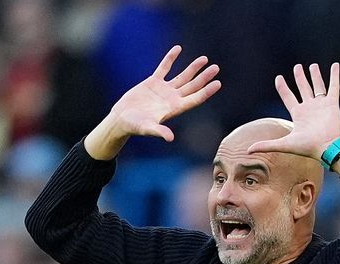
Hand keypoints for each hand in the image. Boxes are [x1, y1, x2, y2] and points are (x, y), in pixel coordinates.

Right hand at [85, 46, 220, 159]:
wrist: (121, 119)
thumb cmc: (134, 126)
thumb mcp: (147, 128)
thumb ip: (159, 131)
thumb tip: (170, 138)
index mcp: (174, 108)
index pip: (195, 98)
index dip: (207, 91)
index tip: (218, 83)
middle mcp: (172, 98)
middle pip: (192, 86)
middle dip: (204, 77)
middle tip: (216, 68)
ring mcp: (163, 90)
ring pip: (182, 76)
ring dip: (193, 68)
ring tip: (204, 59)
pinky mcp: (153, 82)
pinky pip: (164, 67)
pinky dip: (171, 58)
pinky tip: (178, 49)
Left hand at [247, 63, 339, 169]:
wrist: (327, 148)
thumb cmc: (308, 147)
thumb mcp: (284, 144)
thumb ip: (267, 145)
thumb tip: (247, 150)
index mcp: (298, 114)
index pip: (288, 97)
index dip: (283, 88)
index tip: (278, 78)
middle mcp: (309, 108)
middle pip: (303, 89)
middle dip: (300, 78)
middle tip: (297, 67)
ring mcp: (321, 105)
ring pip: (317, 86)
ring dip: (315, 75)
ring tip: (312, 65)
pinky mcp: (332, 104)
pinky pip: (334, 87)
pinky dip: (334, 76)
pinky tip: (335, 65)